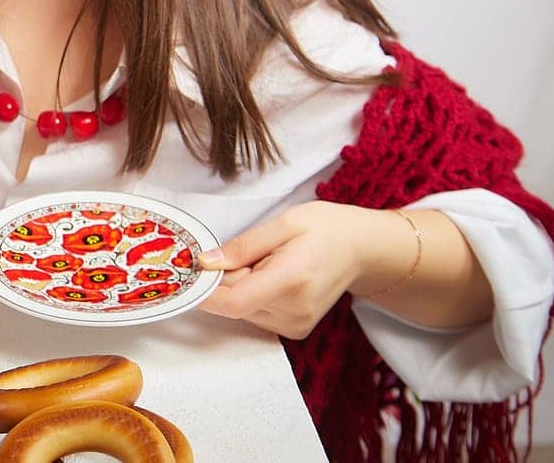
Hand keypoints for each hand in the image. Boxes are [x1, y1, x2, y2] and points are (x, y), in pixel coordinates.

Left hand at [195, 201, 410, 338]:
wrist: (363, 250)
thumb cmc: (325, 229)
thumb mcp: (283, 223)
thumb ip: (242, 246)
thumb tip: (205, 263)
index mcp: (291, 280)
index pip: (233, 302)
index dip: (204, 291)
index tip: (190, 272)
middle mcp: (294, 310)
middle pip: (234, 303)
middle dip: (226, 279)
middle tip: (247, 253)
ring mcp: (296, 324)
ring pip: (242, 309)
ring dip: (240, 287)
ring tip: (267, 263)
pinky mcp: (295, 330)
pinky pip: (255, 314)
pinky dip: (252, 295)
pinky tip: (272, 277)